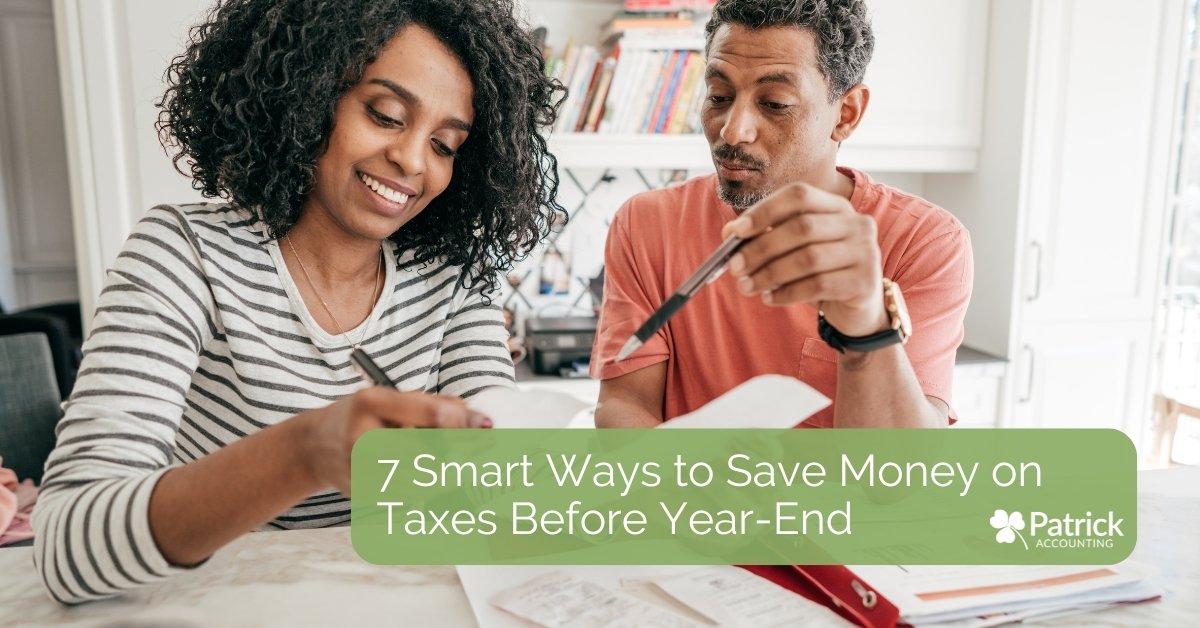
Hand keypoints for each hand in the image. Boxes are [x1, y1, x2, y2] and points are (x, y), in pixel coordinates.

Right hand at [294, 387, 491, 495]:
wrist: (314, 447)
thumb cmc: (362, 418)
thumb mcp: (390, 399)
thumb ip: (431, 405)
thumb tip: (475, 418)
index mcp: (371, 403)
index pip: (428, 414)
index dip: (463, 421)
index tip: (488, 426)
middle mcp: (363, 436)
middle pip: (430, 452)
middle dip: (462, 452)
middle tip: (488, 447)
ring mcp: (360, 469)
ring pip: (423, 480)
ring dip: (449, 473)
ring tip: (464, 463)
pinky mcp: (363, 493)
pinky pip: (409, 495)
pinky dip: (429, 487)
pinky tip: (434, 478)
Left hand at [721, 182, 887, 336]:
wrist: (857, 309)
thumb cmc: (819, 273)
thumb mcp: (791, 252)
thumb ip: (763, 237)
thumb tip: (729, 233)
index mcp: (836, 206)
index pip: (799, 195)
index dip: (765, 210)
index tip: (735, 231)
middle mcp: (856, 223)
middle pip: (802, 227)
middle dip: (761, 248)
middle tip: (735, 267)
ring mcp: (866, 251)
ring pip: (809, 258)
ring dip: (770, 274)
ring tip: (746, 286)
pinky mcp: (865, 282)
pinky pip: (819, 285)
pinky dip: (787, 293)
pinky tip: (769, 298)